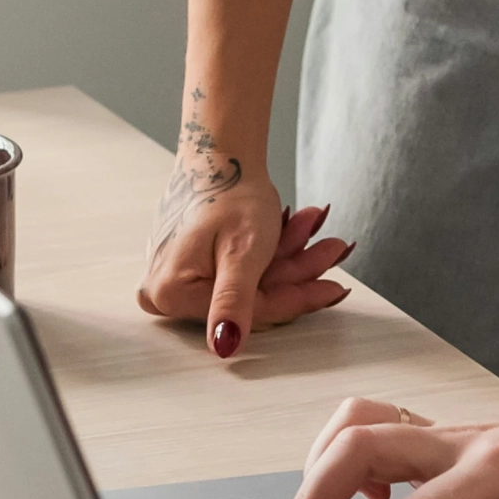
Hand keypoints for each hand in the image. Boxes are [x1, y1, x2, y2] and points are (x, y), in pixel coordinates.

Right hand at [137, 150, 351, 356]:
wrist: (219, 153)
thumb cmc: (227, 192)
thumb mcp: (241, 253)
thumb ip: (234, 303)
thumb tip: (225, 345)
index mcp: (170, 293)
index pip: (247, 313)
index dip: (294, 298)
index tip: (331, 288)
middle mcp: (166, 290)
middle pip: (251, 297)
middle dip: (296, 271)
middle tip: (332, 249)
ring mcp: (179, 277)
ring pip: (253, 282)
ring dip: (290, 257)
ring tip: (315, 228)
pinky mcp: (193, 264)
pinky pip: (243, 270)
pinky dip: (274, 253)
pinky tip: (298, 229)